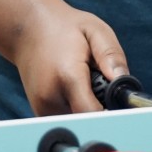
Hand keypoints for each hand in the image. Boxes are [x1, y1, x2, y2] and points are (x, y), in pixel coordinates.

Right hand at [9, 3, 129, 115]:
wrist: (27, 28)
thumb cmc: (63, 28)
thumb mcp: (94, 29)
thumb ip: (111, 54)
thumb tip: (124, 82)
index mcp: (67, 76)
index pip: (93, 113)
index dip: (112, 113)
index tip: (120, 105)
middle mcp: (51, 98)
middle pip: (88, 121)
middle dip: (102, 110)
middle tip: (101, 87)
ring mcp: (42, 108)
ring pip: (79, 123)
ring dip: (89, 111)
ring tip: (85, 86)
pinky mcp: (40, 113)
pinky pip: (69, 121)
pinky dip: (77, 111)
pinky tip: (74, 92)